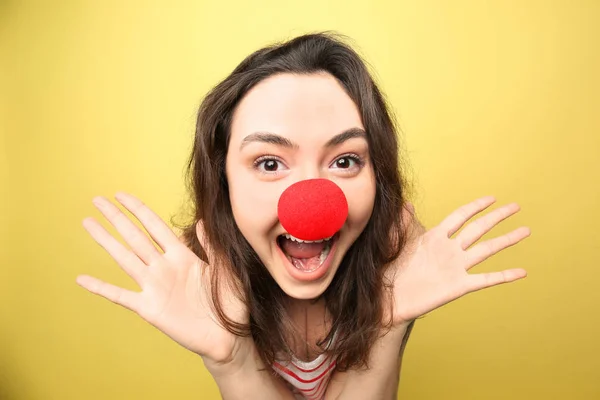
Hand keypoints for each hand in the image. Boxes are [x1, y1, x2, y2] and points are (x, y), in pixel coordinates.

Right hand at [77, 192, 246, 364]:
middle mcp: (164, 267)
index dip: (139, 210)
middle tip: (97, 200)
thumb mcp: (226, 270)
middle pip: (135, 237)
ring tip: (88, 224)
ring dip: (106, 241)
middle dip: (116, 218)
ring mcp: (155, 287)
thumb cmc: (231, 303)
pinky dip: (101, 288)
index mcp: (183, 256)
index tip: (121, 194)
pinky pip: (121, 296)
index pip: (156, 226)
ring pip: (125, 259)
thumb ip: (212, 247)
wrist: (228, 336)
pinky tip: (82, 279)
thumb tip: (201, 219)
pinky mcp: (149, 308)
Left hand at [389, 196, 530, 325]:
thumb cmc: (390, 270)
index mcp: (435, 237)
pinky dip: (504, 275)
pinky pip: (485, 279)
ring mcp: (456, 267)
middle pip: (478, 229)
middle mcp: (450, 250)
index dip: (475, 207)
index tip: (492, 198)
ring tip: (526, 230)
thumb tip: (406, 202)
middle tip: (516, 206)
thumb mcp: (396, 243)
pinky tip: (521, 272)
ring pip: (486, 249)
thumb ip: (403, 223)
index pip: (460, 216)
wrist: (387, 298)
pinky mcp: (458, 286)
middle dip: (497, 217)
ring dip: (506, 240)